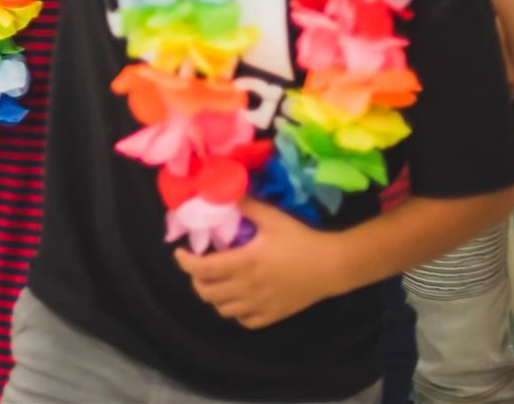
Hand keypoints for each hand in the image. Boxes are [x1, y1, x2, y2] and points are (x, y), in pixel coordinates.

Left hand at [175, 198, 350, 328]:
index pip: (201, 269)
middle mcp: (247, 288)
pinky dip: (235, 311)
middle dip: (195, 279)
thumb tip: (222, 192)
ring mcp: (260, 304)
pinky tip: (238, 298)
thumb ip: (245, 206)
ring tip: (216, 281)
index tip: (179, 252)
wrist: (333, 265)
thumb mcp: (272, 218)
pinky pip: (245, 321)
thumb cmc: (301, 239)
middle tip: (198, 265)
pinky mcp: (274, 315)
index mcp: (244, 263)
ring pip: (223, 310)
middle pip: (206, 293)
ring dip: (213, 296)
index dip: (185, 262)